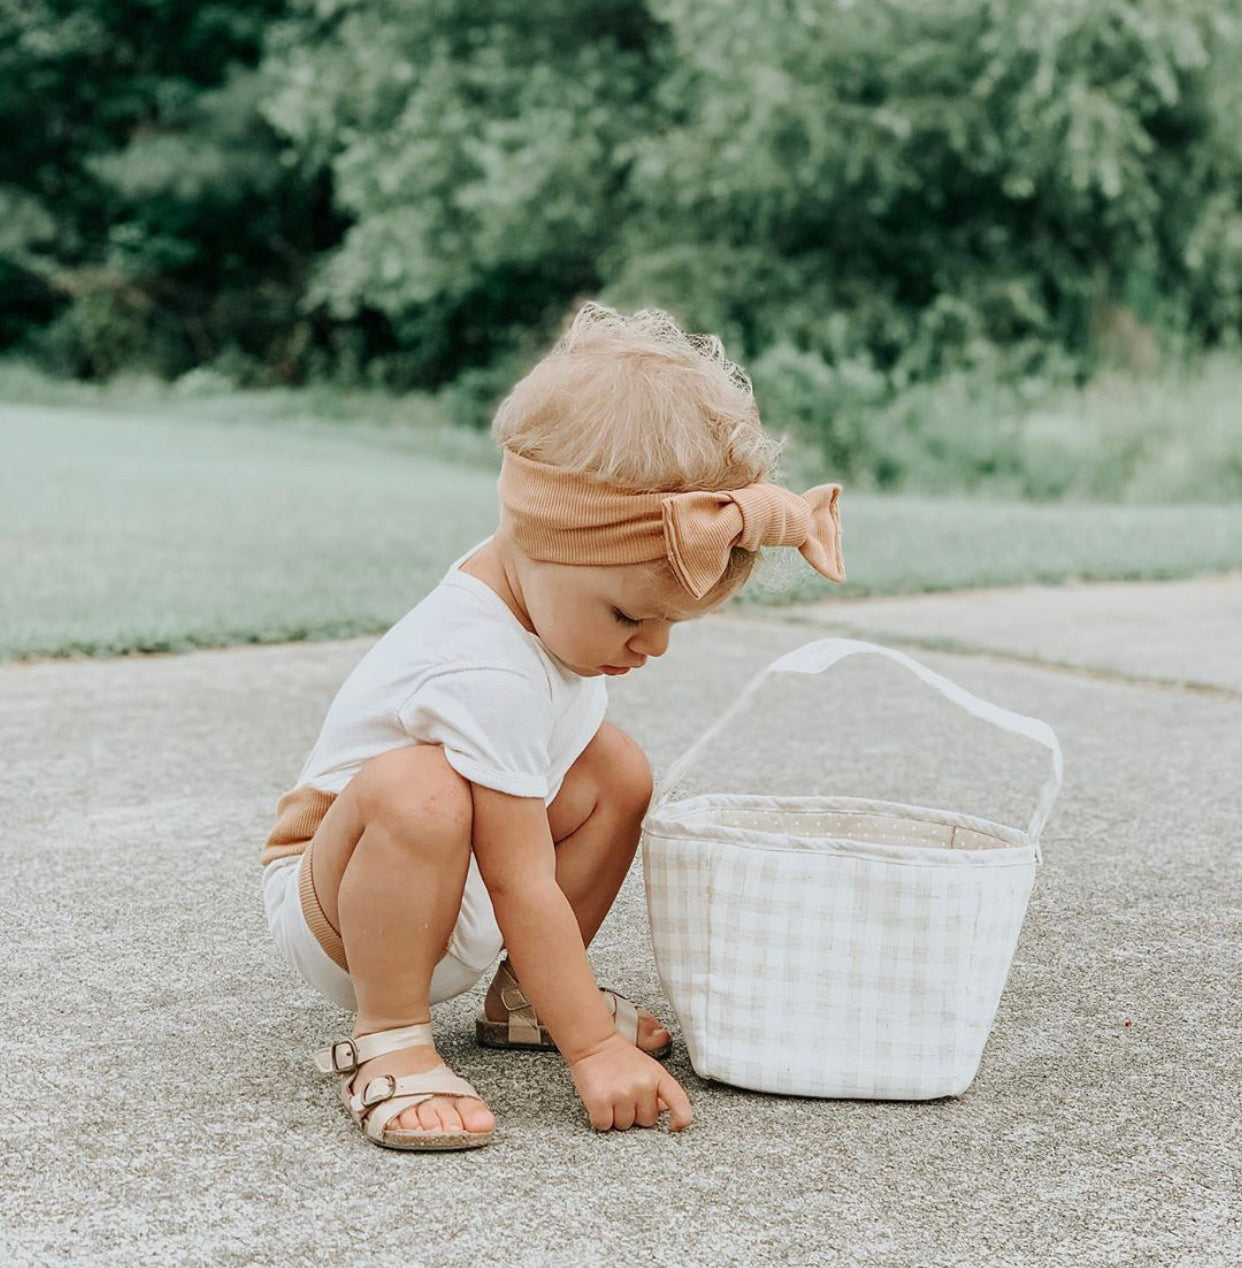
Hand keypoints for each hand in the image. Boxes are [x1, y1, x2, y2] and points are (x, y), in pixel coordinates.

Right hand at [567, 1033, 693, 1131]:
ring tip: (611, 1094)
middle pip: (647, 1121)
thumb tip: (665, 1109)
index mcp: (657, 1075)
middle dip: (636, 1113)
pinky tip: (600, 1101)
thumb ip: (658, 1088)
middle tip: (624, 1093)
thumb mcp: (646, 1067)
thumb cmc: (619, 1057)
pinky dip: (600, 1118)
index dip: (681, 1119)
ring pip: (625, 1125)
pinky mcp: (600, 1101)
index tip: (675, 1126)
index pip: (679, 1102)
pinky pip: (604, 1125)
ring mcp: (622, 1094)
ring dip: (616, 1116)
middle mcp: (642, 1085)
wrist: (593, 1042)